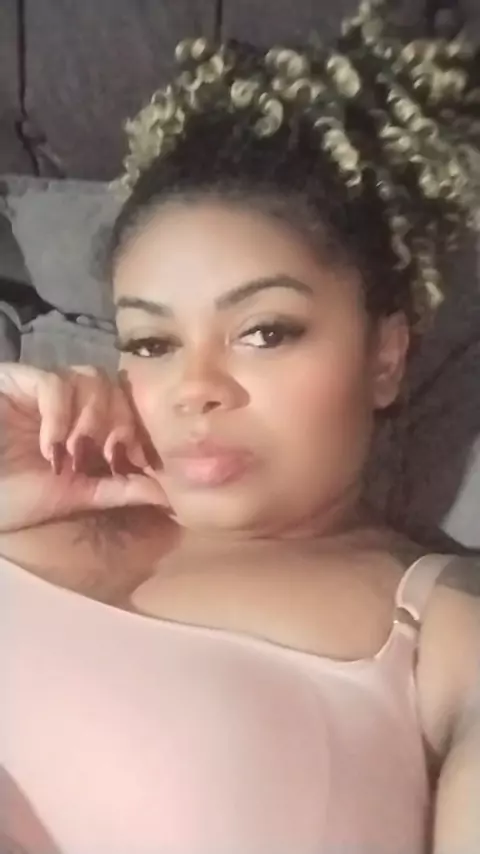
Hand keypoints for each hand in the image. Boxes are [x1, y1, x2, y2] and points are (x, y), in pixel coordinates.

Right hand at [0, 363, 168, 532]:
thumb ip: (120, 488)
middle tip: (106, 456)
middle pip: (115, 387)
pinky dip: (60, 415)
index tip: (139, 460)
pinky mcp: (16, 379)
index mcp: (88, 424)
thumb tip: (170, 494)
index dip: (139, 429)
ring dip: (91, 418)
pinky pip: (53, 383)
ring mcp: (43, 388)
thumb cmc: (15, 497)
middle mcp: (70, 401)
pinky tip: (50, 445)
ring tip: (74, 454)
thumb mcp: (76, 495)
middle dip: (119, 422)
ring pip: (90, 378)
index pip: (129, 406)